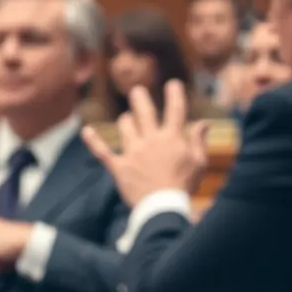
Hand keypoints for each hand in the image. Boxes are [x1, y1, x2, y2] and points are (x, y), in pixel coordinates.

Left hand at [81, 79, 209, 206]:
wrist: (163, 207)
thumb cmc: (184, 186)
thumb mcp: (198, 163)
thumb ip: (199, 141)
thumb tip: (204, 122)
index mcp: (172, 139)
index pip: (175, 110)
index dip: (174, 95)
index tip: (172, 84)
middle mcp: (150, 140)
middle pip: (144, 112)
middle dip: (139, 98)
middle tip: (136, 90)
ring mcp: (133, 152)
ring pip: (125, 127)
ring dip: (126, 121)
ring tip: (127, 120)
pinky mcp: (119, 166)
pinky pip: (102, 151)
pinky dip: (93, 141)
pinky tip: (86, 131)